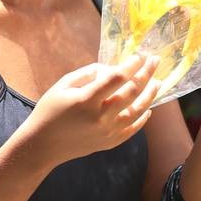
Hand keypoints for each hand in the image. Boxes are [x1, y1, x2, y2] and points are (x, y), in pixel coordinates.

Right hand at [23, 54, 159, 166]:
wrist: (42, 146)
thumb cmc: (49, 111)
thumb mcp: (63, 85)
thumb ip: (88, 73)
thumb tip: (111, 68)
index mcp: (86, 100)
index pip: (117, 78)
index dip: (131, 65)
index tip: (139, 55)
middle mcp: (100, 117)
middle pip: (131, 92)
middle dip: (146, 74)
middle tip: (155, 61)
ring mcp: (107, 132)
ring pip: (137, 111)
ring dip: (150, 95)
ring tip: (158, 82)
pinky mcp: (109, 143)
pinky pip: (132, 130)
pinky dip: (143, 119)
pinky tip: (149, 109)